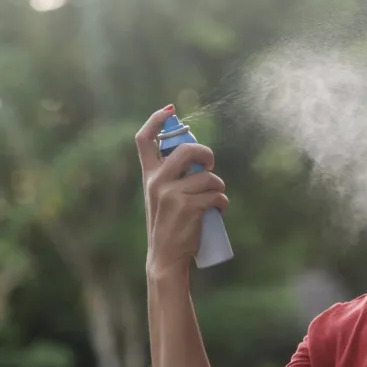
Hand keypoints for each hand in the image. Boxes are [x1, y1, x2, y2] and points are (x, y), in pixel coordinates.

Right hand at [135, 105, 228, 279]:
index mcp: (148, 176)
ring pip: (208, 177)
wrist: (166, 257)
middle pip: (186, 150)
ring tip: (214, 200)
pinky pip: (216, 194)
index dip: (156, 120)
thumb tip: (200, 159)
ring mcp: (171, 193)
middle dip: (205, 154)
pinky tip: (218, 210)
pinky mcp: (189, 206)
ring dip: (218, 188)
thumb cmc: (170, 225)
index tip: (170, 109)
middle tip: (211, 165)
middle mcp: (157, 181)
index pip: (144, 140)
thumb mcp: (163, 197)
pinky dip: (223, 202)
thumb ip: (173, 177)